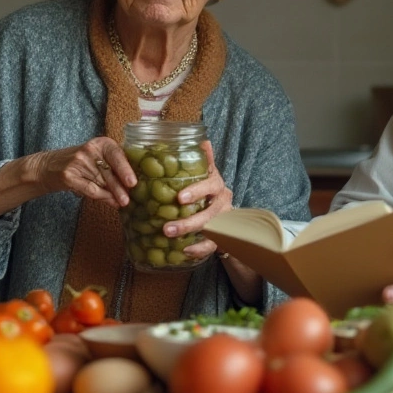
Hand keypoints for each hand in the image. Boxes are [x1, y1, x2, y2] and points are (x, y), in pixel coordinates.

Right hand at [33, 137, 136, 207]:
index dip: (125, 169)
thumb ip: (113, 166)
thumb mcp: (97, 157)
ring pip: (101, 183)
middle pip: (109, 172)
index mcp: (101, 143)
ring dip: (112, 195)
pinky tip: (110, 202)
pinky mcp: (69, 175)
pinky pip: (90, 189)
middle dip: (120, 188)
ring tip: (121, 203)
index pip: (116, 155)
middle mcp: (90, 150)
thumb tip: (132, 184)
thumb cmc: (80, 163)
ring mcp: (78, 162)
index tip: (133, 182)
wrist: (48, 166)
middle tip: (128, 199)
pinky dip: (101, 197)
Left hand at [159, 140, 233, 260]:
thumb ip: (203, 160)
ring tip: (170, 237)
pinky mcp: (223, 237)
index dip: (197, 191)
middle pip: (210, 212)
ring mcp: (225, 221)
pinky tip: (184, 251)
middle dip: (188, 221)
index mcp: (217, 184)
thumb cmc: (207, 190)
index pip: (211, 184)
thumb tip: (204, 140)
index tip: (179, 198)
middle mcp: (223, 202)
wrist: (225, 212)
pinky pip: (213, 246)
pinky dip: (199, 249)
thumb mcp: (204, 174)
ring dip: (190, 234)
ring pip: (211, 229)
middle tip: (167, 227)